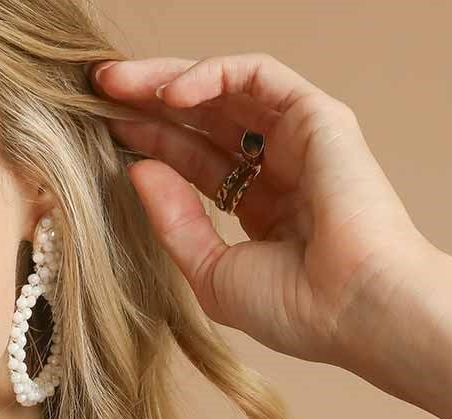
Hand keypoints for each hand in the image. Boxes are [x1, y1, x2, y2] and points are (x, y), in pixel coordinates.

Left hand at [91, 51, 446, 369]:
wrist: (356, 308)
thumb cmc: (297, 309)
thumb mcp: (212, 273)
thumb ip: (174, 222)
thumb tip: (137, 168)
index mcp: (263, 211)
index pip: (196, 162)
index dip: (150, 142)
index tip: (102, 131)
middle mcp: (282, 170)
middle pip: (205, 120)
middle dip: (149, 101)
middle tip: (95, 89)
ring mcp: (302, 140)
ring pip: (225, 90)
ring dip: (168, 80)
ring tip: (117, 83)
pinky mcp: (318, 117)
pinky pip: (257, 76)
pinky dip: (212, 75)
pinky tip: (171, 93)